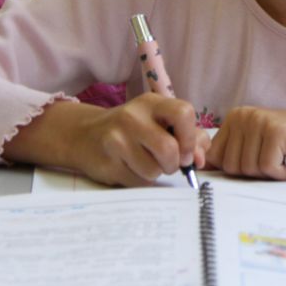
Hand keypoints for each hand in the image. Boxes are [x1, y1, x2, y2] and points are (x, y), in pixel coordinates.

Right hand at [64, 93, 209, 186]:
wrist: (86, 135)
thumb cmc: (134, 129)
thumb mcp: (160, 121)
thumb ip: (188, 136)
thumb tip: (200, 159)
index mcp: (151, 103)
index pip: (183, 113)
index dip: (191, 138)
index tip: (187, 152)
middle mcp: (132, 117)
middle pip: (169, 149)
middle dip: (174, 163)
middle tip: (169, 164)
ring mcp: (116, 140)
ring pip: (154, 171)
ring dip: (156, 173)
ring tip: (146, 163)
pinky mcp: (107, 163)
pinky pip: (137, 182)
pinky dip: (141, 181)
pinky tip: (131, 168)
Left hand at [207, 107, 285, 179]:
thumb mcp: (259, 149)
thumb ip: (233, 155)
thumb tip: (201, 169)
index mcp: (235, 118)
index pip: (217, 159)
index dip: (240, 170)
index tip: (263, 160)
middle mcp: (243, 115)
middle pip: (231, 167)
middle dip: (256, 172)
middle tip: (278, 157)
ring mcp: (259, 120)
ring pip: (248, 169)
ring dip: (271, 172)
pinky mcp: (275, 130)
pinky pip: (267, 168)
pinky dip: (283, 172)